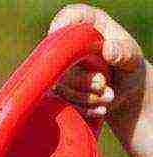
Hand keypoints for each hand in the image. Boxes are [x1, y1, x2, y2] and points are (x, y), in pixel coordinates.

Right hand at [49, 4, 145, 119]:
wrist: (124, 91)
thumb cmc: (127, 66)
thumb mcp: (133, 57)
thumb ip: (124, 51)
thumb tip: (109, 50)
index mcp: (87, 25)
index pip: (69, 16)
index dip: (63, 24)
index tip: (67, 39)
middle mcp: (68, 47)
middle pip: (61, 63)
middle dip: (83, 80)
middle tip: (104, 84)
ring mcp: (59, 71)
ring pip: (62, 88)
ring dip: (87, 97)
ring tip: (109, 96)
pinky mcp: (56, 92)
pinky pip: (63, 104)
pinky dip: (83, 108)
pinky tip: (100, 107)